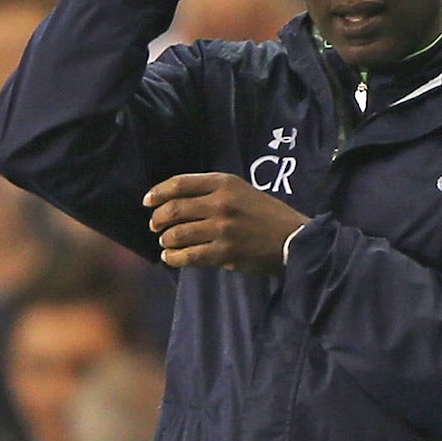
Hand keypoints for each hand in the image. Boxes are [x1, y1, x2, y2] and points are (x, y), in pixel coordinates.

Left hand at [144, 173, 307, 272]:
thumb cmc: (268, 214)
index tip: (147, 201)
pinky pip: (189, 255)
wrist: (294, 240)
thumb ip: (214, 192)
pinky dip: (174, 257)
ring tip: (166, 243)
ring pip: (177, 234)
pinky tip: (171, 257)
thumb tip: (177, 201)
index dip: (158, 192)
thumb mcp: (242, 191)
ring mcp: (222, 228)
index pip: (180, 183)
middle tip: (155, 226)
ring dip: (166, 240)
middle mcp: (221, 203)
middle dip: (158, 219)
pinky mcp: (224, 252)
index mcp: (225, 183)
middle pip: (174, 209)